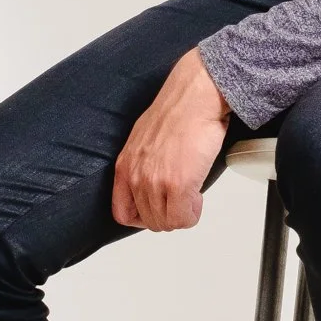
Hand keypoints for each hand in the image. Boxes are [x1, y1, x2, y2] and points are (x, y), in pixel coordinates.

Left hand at [113, 49, 231, 231]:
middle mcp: (137, 176)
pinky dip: (193, 213)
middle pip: (150, 221)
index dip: (143, 217)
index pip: (122, 213)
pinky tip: (198, 196)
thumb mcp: (143, 141)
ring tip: (192, 196)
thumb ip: (141, 165)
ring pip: (167, 222)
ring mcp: (156, 182)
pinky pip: (184, 218)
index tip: (157, 210)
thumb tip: (152, 182)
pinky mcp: (178, 184)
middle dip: (169, 215)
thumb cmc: (176, 112)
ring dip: (183, 214)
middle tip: (182, 200)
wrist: (194, 98)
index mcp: (125, 166)